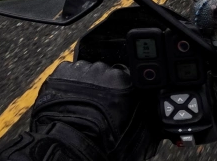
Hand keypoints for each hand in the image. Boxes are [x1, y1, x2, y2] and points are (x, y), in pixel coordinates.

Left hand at [30, 60, 154, 160]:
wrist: (72, 146)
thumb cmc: (103, 142)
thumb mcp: (137, 130)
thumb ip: (147, 112)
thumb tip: (153, 110)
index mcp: (125, 79)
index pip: (127, 77)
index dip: (121, 90)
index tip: (117, 100)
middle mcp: (105, 70)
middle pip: (105, 72)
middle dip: (102, 85)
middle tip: (99, 105)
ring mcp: (82, 70)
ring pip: (86, 71)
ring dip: (85, 82)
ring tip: (81, 103)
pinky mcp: (62, 72)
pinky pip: (67, 72)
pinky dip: (66, 82)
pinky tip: (68, 98)